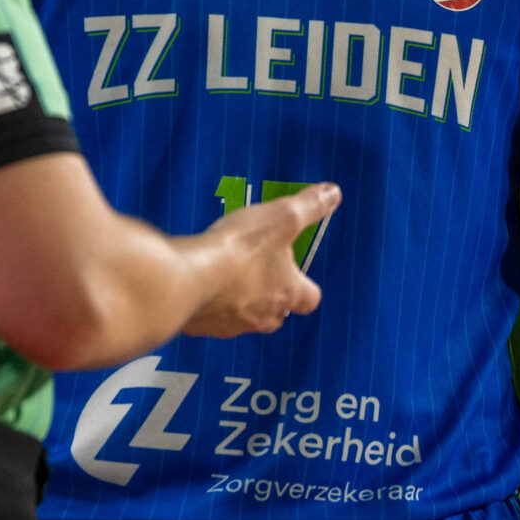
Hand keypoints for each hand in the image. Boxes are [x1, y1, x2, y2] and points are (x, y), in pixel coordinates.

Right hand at [179, 182, 338, 337]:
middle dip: (270, 295)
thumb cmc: (238, 251)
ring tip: (225, 275)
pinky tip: (198, 283)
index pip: (309, 299)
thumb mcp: (281, 218)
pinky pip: (210, 319)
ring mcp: (231, 325)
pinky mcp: (200, 326)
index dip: (305, 285)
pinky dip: (208, 304)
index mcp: (287, 293)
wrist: (186, 280)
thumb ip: (308, 207)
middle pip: (276, 313)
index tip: (297, 271)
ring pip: (243, 318)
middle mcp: (262, 315)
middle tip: (258, 271)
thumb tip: (332, 193)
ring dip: (238, 300)